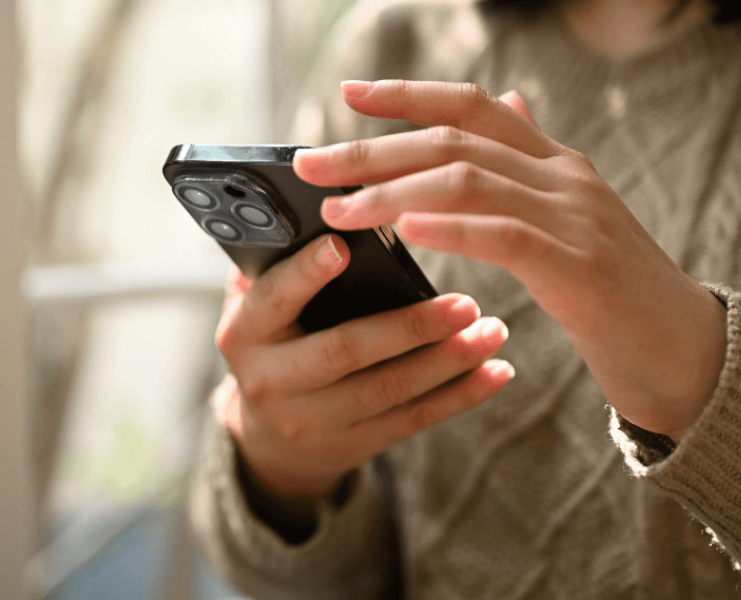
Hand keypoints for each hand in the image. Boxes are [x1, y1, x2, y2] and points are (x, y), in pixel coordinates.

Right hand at [214, 233, 511, 499]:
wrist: (273, 439)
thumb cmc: (276, 343)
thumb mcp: (259, 309)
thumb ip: (276, 266)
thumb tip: (326, 205)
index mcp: (243, 335)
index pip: (273, 300)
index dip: (306, 274)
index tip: (343, 245)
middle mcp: (272, 381)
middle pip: (346, 350)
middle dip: (410, 326)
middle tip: (464, 301)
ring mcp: (314, 419)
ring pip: (390, 389)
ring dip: (449, 360)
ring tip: (492, 329)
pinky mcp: (355, 444)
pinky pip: (414, 419)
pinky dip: (461, 396)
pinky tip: (496, 372)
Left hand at [294, 80, 726, 441]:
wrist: (686, 351)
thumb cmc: (617, 294)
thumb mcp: (573, 217)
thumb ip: (533, 164)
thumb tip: (508, 100)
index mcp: (558, 163)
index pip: (476, 106)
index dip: (410, 95)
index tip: (348, 95)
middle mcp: (565, 177)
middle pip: (454, 139)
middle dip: (373, 149)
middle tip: (311, 164)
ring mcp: (575, 217)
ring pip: (467, 179)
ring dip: (391, 191)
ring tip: (339, 208)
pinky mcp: (579, 267)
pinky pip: (504, 234)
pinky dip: (449, 227)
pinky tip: (404, 229)